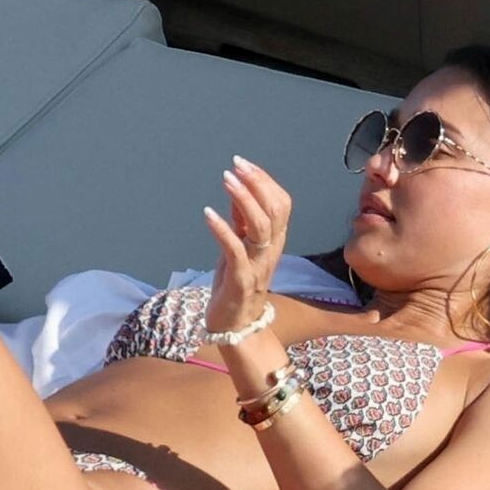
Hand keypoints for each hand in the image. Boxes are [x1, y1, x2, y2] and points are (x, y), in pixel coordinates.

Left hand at [202, 156, 291, 335]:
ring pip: (261, 228)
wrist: (235, 326)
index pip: (281, 204)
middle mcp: (271, 251)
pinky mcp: (240, 280)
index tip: (243, 164)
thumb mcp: (239, 247)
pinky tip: (208, 214)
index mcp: (274, 242)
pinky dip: (222, 229)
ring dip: (244, 200)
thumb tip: (238, 190)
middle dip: (257, 184)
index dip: (265, 181)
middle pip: (276, 211)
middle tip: (236, 165)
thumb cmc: (236, 284)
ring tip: (226, 180)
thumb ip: (242, 221)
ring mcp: (257, 266)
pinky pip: (235, 251)